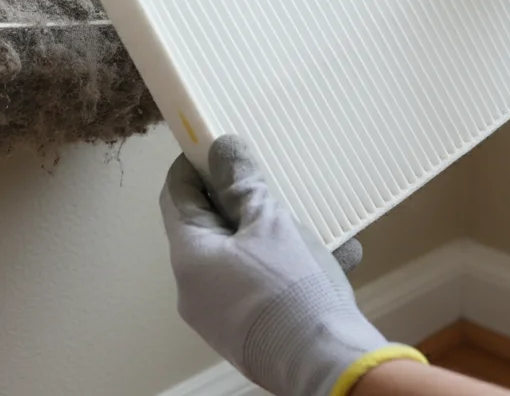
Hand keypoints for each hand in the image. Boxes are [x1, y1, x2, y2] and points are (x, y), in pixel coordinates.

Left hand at [159, 136, 425, 395]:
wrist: (326, 364)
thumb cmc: (292, 288)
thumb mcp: (270, 223)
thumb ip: (243, 184)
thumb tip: (221, 150)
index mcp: (190, 258)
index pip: (175, 197)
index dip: (192, 167)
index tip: (213, 146)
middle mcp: (194, 291)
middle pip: (209, 230)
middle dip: (239, 203)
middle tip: (268, 183)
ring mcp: (221, 317)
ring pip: (240, 259)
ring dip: (270, 235)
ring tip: (309, 220)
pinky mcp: (250, 335)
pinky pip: (262, 288)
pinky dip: (287, 268)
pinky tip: (334, 254)